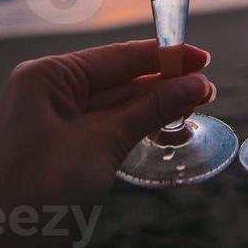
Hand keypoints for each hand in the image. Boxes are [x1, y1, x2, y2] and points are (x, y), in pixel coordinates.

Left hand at [0, 40, 212, 245]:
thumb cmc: (42, 192)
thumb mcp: (102, 143)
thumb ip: (150, 109)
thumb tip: (196, 84)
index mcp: (46, 77)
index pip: (115, 57)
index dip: (162, 56)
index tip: (200, 56)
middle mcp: (47, 92)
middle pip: (117, 79)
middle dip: (162, 83)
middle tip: (205, 85)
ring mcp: (53, 122)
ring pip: (114, 104)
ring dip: (153, 105)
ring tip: (195, 102)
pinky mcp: (61, 149)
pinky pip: (105, 126)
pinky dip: (136, 125)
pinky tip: (164, 122)